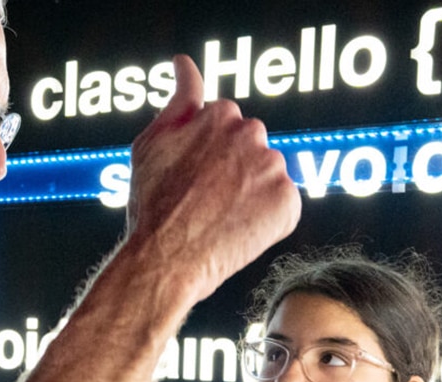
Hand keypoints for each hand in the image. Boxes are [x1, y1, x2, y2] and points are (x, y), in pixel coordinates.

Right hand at [120, 54, 300, 300]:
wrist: (166, 258)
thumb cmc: (153, 202)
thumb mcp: (152, 141)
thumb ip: (179, 97)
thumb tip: (185, 63)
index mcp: (221, 114)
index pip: (226, 122)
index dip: (207, 152)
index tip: (194, 174)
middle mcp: (252, 134)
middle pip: (251, 145)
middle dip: (234, 165)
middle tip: (206, 196)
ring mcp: (273, 168)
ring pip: (267, 174)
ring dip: (251, 190)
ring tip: (220, 216)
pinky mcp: (289, 202)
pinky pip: (283, 204)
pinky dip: (267, 217)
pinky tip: (239, 228)